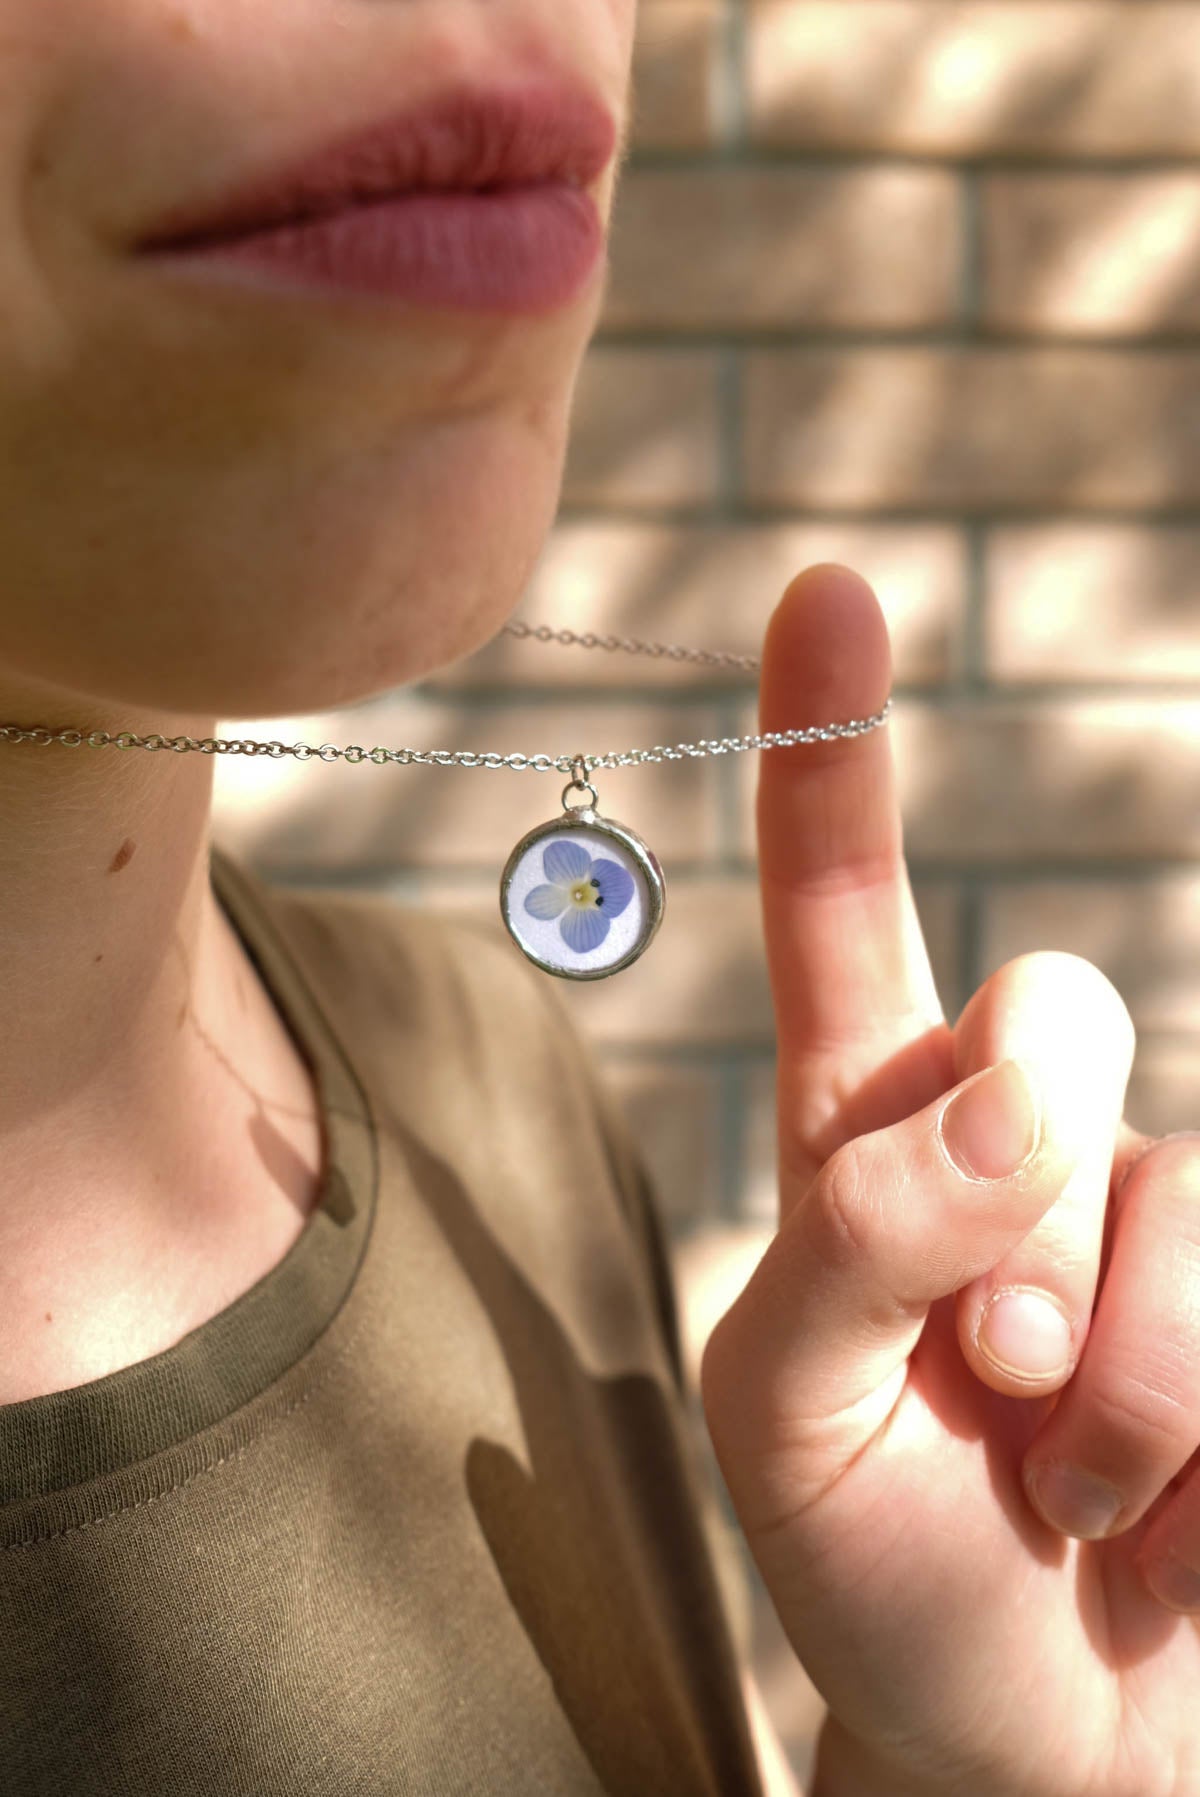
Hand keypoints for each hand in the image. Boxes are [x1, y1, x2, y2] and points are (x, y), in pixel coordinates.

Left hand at [701, 565, 1199, 1796]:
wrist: (1026, 1731)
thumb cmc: (879, 1562)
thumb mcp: (790, 1409)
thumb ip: (861, 1235)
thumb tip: (1018, 1102)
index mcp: (871, 1137)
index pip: (843, 918)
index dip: (831, 756)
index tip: (826, 592)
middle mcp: (1024, 1140)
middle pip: (1048, 1012)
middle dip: (1014, 1194)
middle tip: (980, 1379)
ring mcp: (1159, 1210)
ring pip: (1174, 1181)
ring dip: (1114, 1377)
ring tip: (1064, 1494)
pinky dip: (1197, 1427)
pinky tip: (1166, 1512)